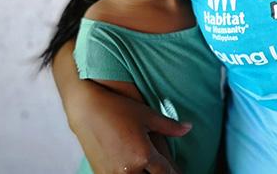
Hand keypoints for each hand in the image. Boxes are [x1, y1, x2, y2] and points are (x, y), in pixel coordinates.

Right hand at [68, 81, 190, 173]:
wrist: (87, 110)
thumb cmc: (119, 109)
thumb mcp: (148, 116)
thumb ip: (170, 126)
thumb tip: (189, 128)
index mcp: (143, 155)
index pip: (165, 173)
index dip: (173, 173)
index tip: (178, 172)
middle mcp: (129, 169)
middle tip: (163, 170)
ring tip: (150, 170)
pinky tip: (134, 170)